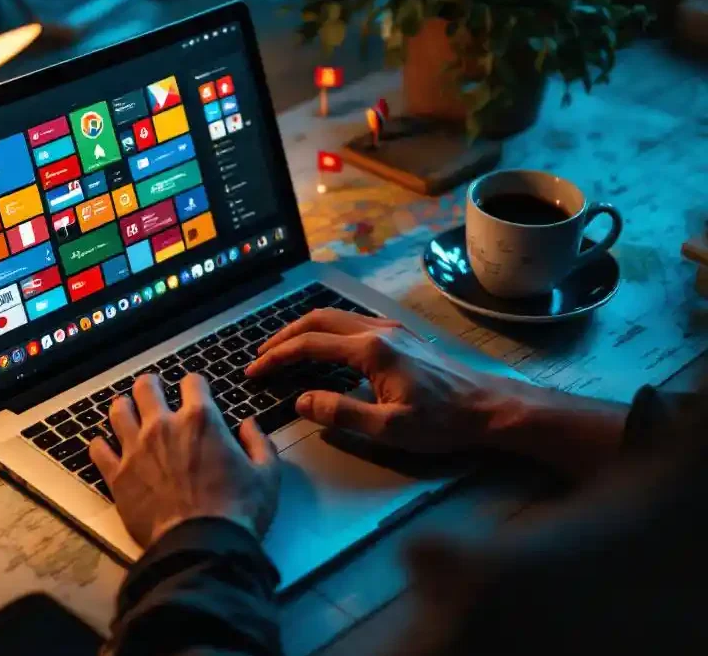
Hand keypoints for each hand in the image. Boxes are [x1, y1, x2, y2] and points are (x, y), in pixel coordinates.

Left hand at [89, 373, 280, 546]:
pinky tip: (105, 446)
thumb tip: (250, 426)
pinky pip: (98, 450)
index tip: (195, 391)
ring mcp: (136, 449)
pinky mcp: (118, 476)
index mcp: (201, 420)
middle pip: (146, 387)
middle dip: (151, 386)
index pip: (192, 382)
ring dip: (124, 408)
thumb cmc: (237, 511)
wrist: (202, 546)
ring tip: (128, 412)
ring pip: (118, 411)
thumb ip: (260, 443)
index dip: (194, 384)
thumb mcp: (266, 475)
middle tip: (154, 391)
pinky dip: (100, 445)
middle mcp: (164, 427)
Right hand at [246, 308, 505, 452]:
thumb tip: (300, 400)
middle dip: (284, 335)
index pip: (309, 345)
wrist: (491, 408)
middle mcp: (378, 331)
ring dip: (305, 329)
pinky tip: (324, 348)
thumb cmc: (443, 422)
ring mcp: (392, 330)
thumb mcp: (388, 429)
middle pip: (318, 319)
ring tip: (284, 349)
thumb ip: (340, 413)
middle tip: (262, 354)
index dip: (277, 356)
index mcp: (371, 350)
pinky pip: (352, 323)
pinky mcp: (402, 336)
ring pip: (335, 316)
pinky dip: (326, 330)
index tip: (254, 370)